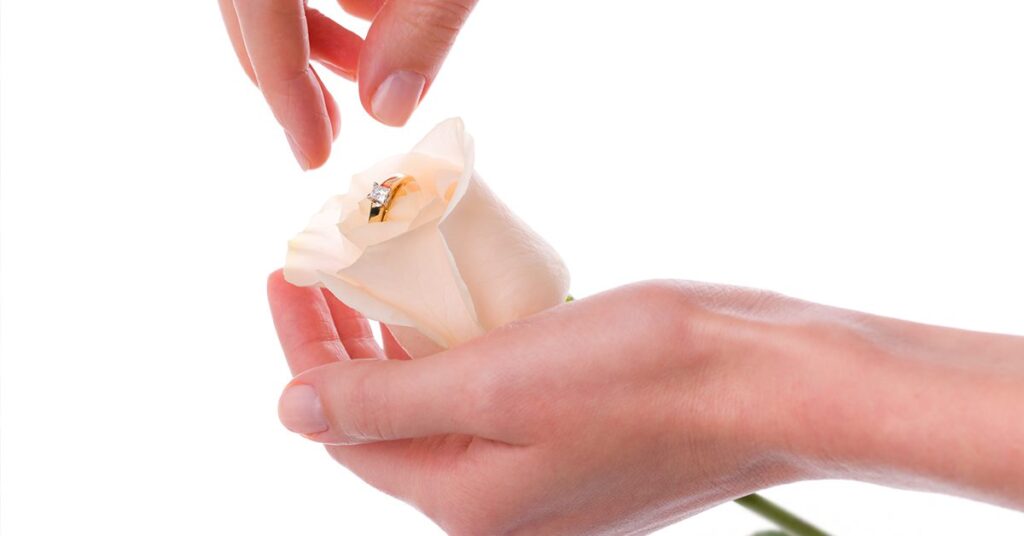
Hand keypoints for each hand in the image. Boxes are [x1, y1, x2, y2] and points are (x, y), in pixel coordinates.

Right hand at [220, 0, 476, 169]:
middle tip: (336, 132)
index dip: (283, 84)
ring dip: (315, 36)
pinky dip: (326, 0)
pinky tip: (373, 15)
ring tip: (371, 70)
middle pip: (252, 1)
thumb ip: (424, 25)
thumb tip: (388, 109)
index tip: (314, 155)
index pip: (259, 5)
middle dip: (293, 70)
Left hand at [267, 272, 1023, 533]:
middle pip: (389, 420)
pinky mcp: (578, 445)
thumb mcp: (498, 384)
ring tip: (388, 276)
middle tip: (328, 266)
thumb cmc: (647, 377)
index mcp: (466, 499)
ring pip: (443, 408)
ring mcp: (542, 478)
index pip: (347, 427)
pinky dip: (467, 352)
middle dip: (349, 343)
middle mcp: (498, 503)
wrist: (770, 380)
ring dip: (408, 343)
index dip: (305, 349)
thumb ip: (388, 403)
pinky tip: (466, 306)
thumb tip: (296, 409)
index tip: (286, 275)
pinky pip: (496, 402)